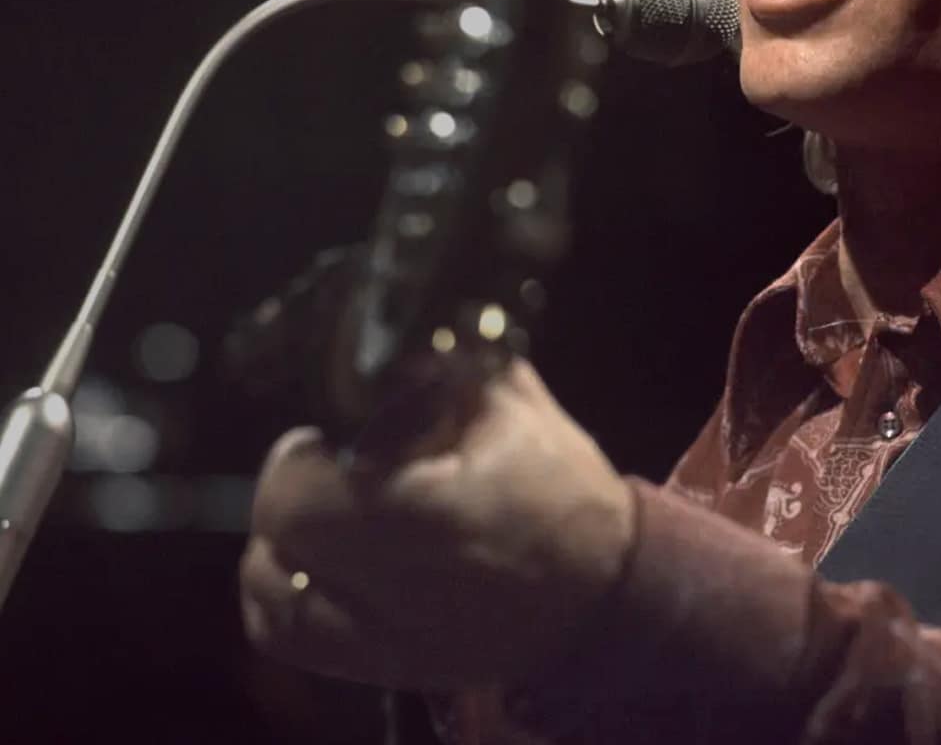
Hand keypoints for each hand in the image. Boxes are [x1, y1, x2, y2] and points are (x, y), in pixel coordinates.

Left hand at [239, 358, 636, 691]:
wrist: (606, 589)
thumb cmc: (565, 494)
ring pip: (269, 593)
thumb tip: (386, 338)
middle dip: (295, 491)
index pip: (299, 495)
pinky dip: (283, 598)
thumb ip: (442, 366)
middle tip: (329, 470)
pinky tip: (314, 567)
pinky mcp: (388, 667)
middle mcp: (401, 589)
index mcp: (431, 516)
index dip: (302, 458)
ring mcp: (390, 640)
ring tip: (324, 518)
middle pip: (278, 540)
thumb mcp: (514, 407)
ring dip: (282, 547)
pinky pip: (289, 638)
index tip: (329, 438)